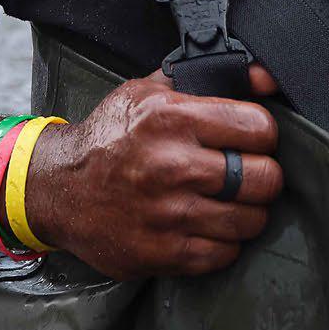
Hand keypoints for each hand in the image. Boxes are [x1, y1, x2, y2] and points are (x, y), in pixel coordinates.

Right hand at [23, 64, 281, 279]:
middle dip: (263, 175)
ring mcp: (168, 215)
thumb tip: (269, 76)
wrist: (59, 188)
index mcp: (172, 118)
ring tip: (230, 202)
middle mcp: (172, 166)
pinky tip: (207, 226)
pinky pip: (225, 254)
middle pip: (265, 178)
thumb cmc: (112, 135)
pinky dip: (224, 242)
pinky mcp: (162, 253)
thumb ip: (211, 77)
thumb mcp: (151, 91)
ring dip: (248, 212)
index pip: (259, 128)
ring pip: (251, 221)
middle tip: (248, 175)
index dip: (262, 134)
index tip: (251, 140)